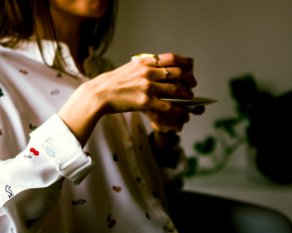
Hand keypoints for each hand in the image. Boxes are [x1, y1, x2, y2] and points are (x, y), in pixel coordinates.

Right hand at [58, 52, 197, 144]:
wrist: (98, 94)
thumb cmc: (111, 83)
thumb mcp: (128, 69)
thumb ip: (143, 67)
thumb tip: (155, 68)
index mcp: (145, 63)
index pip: (172, 58)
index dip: (185, 63)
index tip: (190, 68)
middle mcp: (148, 73)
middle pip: (178, 73)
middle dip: (189, 79)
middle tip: (193, 85)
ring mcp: (148, 87)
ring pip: (177, 90)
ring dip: (187, 95)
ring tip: (189, 98)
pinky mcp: (145, 102)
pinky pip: (169, 106)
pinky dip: (179, 110)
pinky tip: (183, 114)